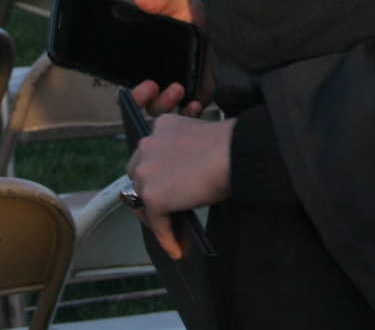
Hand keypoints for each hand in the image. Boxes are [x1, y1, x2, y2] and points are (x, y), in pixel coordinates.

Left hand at [126, 114, 234, 258]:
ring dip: (157, 216)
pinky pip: (157, 223)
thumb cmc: (229, 144)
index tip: (168, 187)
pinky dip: (166, 238)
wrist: (235, 153)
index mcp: (159, 125)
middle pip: (139, 176)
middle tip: (168, 210)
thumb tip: (182, 178)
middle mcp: (146, 145)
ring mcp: (146, 172)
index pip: (149, 154)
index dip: (157, 173)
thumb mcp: (197, 138)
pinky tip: (177, 248)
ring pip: (143, 201)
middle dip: (150, 193)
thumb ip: (181, 151)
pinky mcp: (153, 196)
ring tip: (173, 231)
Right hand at [128, 0, 213, 114]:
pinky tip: (193, 105)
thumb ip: (163, 0)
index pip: (129, 87)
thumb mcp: (181, 4)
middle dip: (143, 100)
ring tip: (178, 89)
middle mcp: (157, 82)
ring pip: (163, 111)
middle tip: (151, 86)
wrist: (216, 28)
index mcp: (144, 65)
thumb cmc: (190, 19)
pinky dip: (189, 113)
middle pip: (143, 104)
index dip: (130, 95)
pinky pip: (187, 114)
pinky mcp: (194, 96)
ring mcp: (176, 91)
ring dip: (166, 104)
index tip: (143, 85)